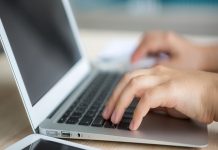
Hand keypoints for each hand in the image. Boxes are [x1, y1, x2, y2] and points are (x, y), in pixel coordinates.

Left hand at [102, 66, 217, 129]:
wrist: (217, 94)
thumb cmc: (195, 97)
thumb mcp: (168, 98)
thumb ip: (153, 99)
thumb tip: (138, 107)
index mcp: (155, 73)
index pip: (129, 78)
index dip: (116, 92)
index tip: (110, 106)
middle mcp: (157, 72)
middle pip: (126, 80)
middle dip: (113, 97)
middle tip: (107, 113)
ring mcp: (163, 78)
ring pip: (133, 86)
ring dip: (120, 103)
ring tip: (114, 118)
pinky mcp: (170, 89)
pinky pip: (147, 100)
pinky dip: (137, 113)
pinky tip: (134, 124)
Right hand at [131, 31, 217, 71]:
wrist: (203, 58)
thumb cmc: (193, 62)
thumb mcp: (174, 66)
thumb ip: (157, 66)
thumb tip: (144, 67)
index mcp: (167, 40)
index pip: (147, 44)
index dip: (138, 53)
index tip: (132, 61)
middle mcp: (166, 36)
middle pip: (145, 38)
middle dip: (138, 49)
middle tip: (134, 60)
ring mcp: (166, 37)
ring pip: (148, 38)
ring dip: (142, 48)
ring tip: (140, 59)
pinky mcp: (166, 40)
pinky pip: (152, 41)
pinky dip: (147, 48)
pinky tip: (149, 57)